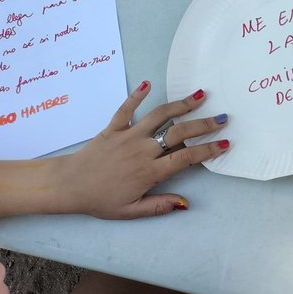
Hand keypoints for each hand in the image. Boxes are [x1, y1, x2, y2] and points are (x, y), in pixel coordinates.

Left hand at [53, 83, 228, 218]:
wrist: (67, 186)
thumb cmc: (99, 200)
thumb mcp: (129, 211)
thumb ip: (158, 206)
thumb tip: (185, 203)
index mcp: (149, 172)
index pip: (186, 158)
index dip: (208, 150)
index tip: (225, 143)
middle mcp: (143, 150)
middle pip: (179, 132)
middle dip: (204, 124)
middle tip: (223, 117)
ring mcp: (129, 136)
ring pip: (160, 116)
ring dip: (181, 104)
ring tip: (200, 95)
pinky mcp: (114, 127)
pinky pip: (127, 108)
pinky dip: (137, 94)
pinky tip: (148, 82)